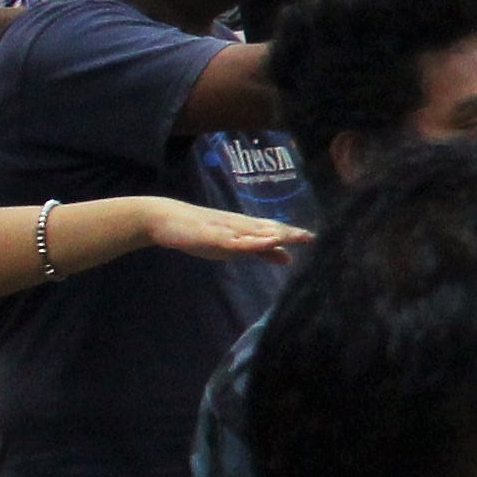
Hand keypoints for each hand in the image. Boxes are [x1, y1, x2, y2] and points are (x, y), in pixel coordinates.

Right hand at [140, 197, 312, 262]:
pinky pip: (235, 240)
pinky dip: (252, 241)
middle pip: (268, 229)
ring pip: (255, 232)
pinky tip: (265, 241)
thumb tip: (288, 257)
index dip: (292, 233)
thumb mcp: (233, 246)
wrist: (163, 219)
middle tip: (311, 237)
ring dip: (276, 234)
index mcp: (245, 228)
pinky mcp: (212, 236)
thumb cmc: (199, 232)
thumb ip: (260, 250)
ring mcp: (225, 230)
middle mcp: (239, 225)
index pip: (273, 230)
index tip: (313, 238)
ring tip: (296, 236)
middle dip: (290, 233)